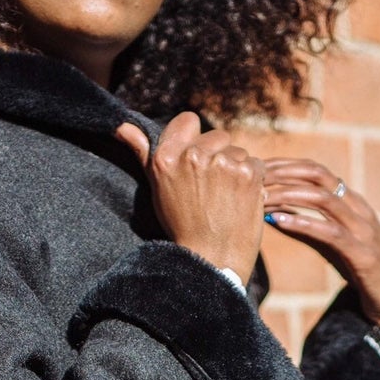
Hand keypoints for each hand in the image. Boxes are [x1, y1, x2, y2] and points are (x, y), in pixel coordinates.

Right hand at [115, 114, 265, 285]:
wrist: (212, 260)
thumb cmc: (183, 227)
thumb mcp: (158, 189)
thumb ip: (143, 153)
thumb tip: (123, 127)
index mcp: (167, 157)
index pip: (188, 120)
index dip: (195, 139)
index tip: (197, 161)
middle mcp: (194, 156)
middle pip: (217, 135)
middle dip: (218, 156)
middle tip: (213, 187)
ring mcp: (223, 163)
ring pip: (238, 150)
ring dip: (237, 168)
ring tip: (226, 197)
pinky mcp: (248, 173)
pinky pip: (256, 163)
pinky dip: (253, 180)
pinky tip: (241, 200)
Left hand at [262, 159, 379, 338]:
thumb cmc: (360, 266)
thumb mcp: (329, 242)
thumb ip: (304, 227)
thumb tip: (270, 214)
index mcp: (350, 200)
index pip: (315, 170)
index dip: (285, 165)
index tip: (257, 168)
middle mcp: (357, 208)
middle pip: (318, 175)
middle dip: (284, 172)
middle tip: (254, 177)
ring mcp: (362, 229)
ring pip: (323, 198)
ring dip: (288, 195)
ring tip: (260, 198)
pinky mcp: (363, 253)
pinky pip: (330, 232)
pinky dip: (302, 223)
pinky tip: (279, 222)